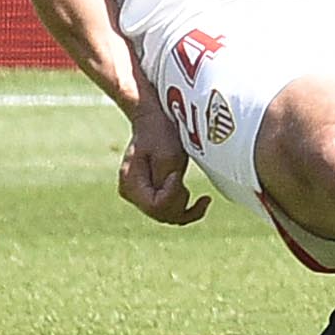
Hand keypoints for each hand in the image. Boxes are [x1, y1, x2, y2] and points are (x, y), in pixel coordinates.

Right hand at [119, 99, 208, 225]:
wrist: (153, 118)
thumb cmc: (161, 132)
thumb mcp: (169, 155)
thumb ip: (170, 182)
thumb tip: (178, 204)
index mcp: (131, 182)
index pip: (156, 206)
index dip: (173, 195)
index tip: (178, 175)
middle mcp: (131, 193)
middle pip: (161, 214)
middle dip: (181, 202)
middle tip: (186, 179)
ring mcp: (140, 195)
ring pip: (167, 215)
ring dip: (185, 205)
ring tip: (194, 188)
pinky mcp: (151, 194)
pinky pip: (170, 210)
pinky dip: (186, 208)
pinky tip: (203, 200)